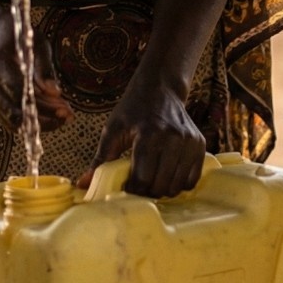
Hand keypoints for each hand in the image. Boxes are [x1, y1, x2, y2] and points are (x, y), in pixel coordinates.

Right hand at [0, 17, 72, 132]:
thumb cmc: (20, 38)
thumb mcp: (37, 44)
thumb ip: (45, 68)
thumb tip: (55, 92)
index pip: (18, 91)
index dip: (42, 103)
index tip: (65, 108)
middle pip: (15, 112)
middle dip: (44, 118)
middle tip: (69, 115)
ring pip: (13, 122)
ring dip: (40, 123)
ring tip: (65, 115)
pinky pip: (11, 121)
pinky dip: (32, 122)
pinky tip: (53, 115)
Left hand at [76, 77, 205, 198]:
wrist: (161, 89)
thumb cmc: (133, 110)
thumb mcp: (113, 130)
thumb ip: (100, 159)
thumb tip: (82, 185)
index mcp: (149, 135)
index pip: (142, 180)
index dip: (131, 191)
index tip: (124, 189)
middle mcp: (173, 138)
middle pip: (160, 186)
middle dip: (146, 193)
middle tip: (137, 187)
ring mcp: (190, 141)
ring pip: (176, 186)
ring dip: (162, 190)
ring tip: (151, 181)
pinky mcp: (200, 144)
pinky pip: (191, 179)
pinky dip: (178, 184)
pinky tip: (166, 176)